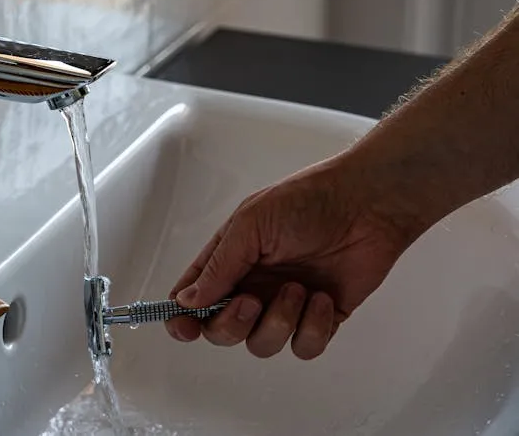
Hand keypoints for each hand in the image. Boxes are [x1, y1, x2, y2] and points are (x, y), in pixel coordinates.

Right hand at [165, 154, 426, 359]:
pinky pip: (304, 348)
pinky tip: (323, 298)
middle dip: (233, 324)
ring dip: (279, 322)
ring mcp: (284, 305)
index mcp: (228, 261)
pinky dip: (314, 328)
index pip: (192, 298)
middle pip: (221, 331)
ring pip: (262, 345)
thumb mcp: (250, 225)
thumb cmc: (306, 201)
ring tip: (300, 288)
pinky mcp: (319, 320)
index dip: (182, 319)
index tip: (184, 328)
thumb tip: (186, 301)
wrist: (367, 205)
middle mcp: (251, 286)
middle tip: (252, 300)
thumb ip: (218, 267)